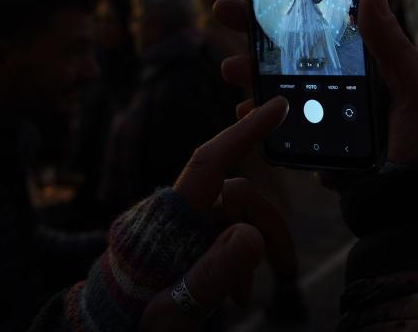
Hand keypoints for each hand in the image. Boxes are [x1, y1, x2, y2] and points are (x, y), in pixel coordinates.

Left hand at [139, 97, 297, 327]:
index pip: (211, 160)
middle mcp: (178, 213)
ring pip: (235, 218)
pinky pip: (222, 236)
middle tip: (286, 266)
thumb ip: (211, 274)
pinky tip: (236, 294)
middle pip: (238, 196)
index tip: (277, 106)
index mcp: (170, 218)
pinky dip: (237, 261)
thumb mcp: (172, 309)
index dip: (245, 131)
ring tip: (250, 295)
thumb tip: (252, 236)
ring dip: (253, 250)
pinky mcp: (183, 241)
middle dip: (268, 227)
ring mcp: (181, 227)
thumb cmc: (131, 320)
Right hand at [214, 0, 417, 163]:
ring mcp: (321, 109)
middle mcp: (337, 79)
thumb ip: (393, 46)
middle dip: (254, 29)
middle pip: (289, 47)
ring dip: (250, 72)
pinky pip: (276, 122)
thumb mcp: (415, 88)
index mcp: (363, 59)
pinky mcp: (309, 140)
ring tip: (231, 68)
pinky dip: (257, 115)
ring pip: (277, 83)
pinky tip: (244, 111)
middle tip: (224, 10)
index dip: (292, 3)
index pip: (322, 22)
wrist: (417, 194)